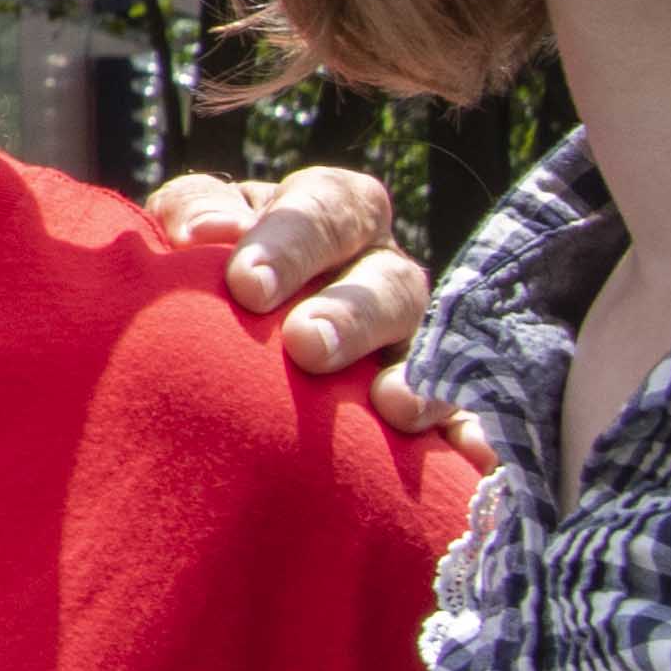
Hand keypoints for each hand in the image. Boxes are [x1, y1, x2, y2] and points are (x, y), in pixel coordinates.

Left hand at [154, 162, 444, 431]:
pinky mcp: (433, 397)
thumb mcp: (195, 226)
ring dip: (416, 376)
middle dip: (350, 313)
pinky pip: (463, 417)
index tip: (245, 285)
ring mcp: (413, 334)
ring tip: (392, 408)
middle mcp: (382, 267)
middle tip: (307, 346)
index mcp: (332, 210)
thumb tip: (207, 233)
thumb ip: (194, 214)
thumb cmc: (213, 264)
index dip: (291, 243)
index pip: (326, 209)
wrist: (229, 329)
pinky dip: (469, 437)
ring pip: (430, 346)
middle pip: (387, 281)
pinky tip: (477, 460)